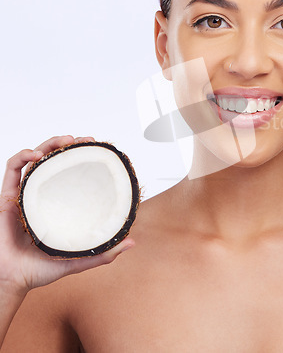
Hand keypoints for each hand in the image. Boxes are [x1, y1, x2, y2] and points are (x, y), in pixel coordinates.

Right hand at [0, 135, 134, 296]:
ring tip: (66, 141)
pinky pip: (12, 170)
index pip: (71, 172)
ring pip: (36, 159)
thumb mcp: (78, 259)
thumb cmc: (41, 270)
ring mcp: (25, 194)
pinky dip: (22, 156)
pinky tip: (36, 155)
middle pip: (54, 160)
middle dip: (68, 144)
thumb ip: (103, 254)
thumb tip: (132, 242)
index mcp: (59, 204)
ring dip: (49, 144)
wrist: (12, 281)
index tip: (97, 149)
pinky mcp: (8, 198)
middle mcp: (43, 195)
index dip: (82, 157)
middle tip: (85, 140)